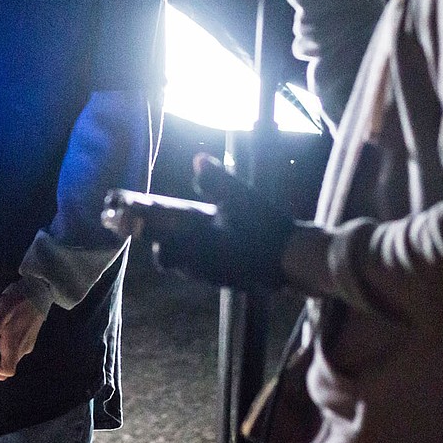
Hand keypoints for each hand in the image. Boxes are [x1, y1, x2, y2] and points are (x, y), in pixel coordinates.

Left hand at [0, 280, 46, 379]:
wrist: (39, 290)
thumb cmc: (20, 299)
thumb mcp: (3, 308)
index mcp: (16, 344)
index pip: (6, 370)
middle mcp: (23, 348)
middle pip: (6, 366)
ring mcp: (27, 343)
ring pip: (10, 358)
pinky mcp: (28, 338)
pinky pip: (14, 350)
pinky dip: (3, 348)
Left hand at [148, 154, 296, 289]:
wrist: (296, 260)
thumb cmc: (265, 227)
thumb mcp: (242, 198)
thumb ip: (217, 180)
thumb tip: (198, 159)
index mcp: (198, 249)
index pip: (162, 253)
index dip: (154, 240)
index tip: (146, 225)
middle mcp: (203, 269)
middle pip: (174, 261)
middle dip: (171, 244)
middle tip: (175, 225)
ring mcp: (219, 279)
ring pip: (192, 268)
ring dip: (190, 252)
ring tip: (200, 231)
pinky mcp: (235, 283)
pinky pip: (210, 272)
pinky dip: (209, 258)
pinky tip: (224, 243)